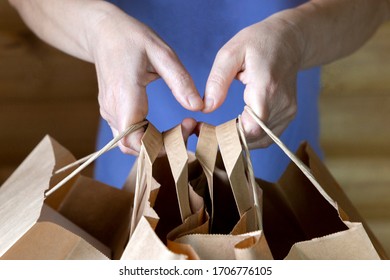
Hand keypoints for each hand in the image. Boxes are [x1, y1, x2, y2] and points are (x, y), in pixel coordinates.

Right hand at [90, 4, 202, 153]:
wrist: (103, 32)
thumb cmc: (132, 39)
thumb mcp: (161, 53)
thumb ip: (179, 81)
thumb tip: (198, 107)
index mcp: (124, 96)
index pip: (136, 141)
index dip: (161, 146)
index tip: (185, 129)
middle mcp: (113, 109)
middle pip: (134, 147)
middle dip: (164, 146)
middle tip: (189, 127)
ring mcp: (110, 112)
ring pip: (130, 144)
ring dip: (156, 143)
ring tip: (180, 127)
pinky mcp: (112, 112)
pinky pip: (128, 135)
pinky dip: (148, 137)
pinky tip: (163, 126)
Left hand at [202, 13, 302, 148]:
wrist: (290, 40)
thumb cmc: (258, 42)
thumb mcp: (230, 53)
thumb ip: (218, 81)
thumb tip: (206, 108)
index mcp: (265, 87)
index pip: (250, 128)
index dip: (227, 135)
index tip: (207, 130)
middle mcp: (281, 104)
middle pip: (254, 137)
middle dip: (228, 139)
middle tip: (205, 132)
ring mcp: (288, 111)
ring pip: (261, 141)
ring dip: (239, 140)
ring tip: (218, 131)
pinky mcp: (289, 114)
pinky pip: (268, 136)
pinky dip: (251, 137)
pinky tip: (236, 127)